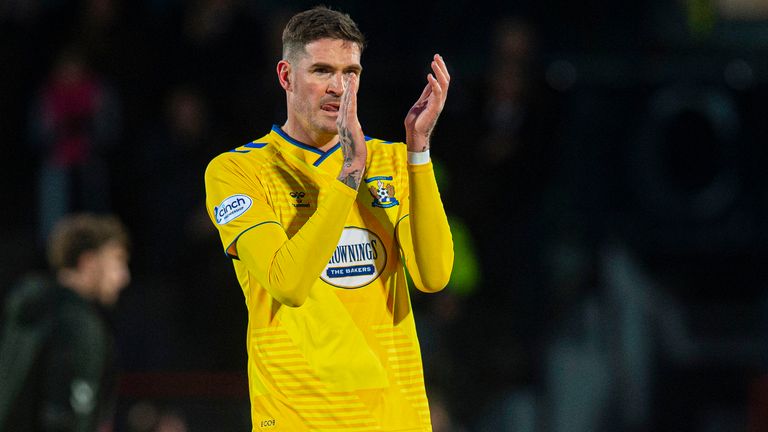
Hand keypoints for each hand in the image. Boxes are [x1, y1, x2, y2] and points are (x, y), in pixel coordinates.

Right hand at [337, 73, 366, 188]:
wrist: (353, 162)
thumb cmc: (354, 152)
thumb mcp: (354, 137)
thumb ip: (353, 129)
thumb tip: (354, 126)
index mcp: (342, 123)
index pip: (345, 105)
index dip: (348, 93)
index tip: (350, 82)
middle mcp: (341, 120)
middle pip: (345, 100)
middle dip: (348, 87)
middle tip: (350, 74)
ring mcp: (345, 122)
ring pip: (347, 102)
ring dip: (349, 88)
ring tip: (351, 77)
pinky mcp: (349, 124)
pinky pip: (350, 108)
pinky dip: (350, 98)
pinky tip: (352, 90)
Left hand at [405, 54, 449, 151]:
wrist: (414, 133)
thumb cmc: (417, 119)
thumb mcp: (422, 101)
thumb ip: (427, 92)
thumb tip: (431, 80)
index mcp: (437, 97)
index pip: (442, 80)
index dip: (441, 68)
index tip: (436, 58)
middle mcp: (440, 99)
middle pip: (445, 80)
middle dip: (442, 67)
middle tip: (436, 56)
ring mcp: (438, 103)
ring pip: (443, 84)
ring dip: (439, 72)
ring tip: (434, 62)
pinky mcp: (434, 108)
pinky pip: (437, 93)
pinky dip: (434, 84)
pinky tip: (429, 76)